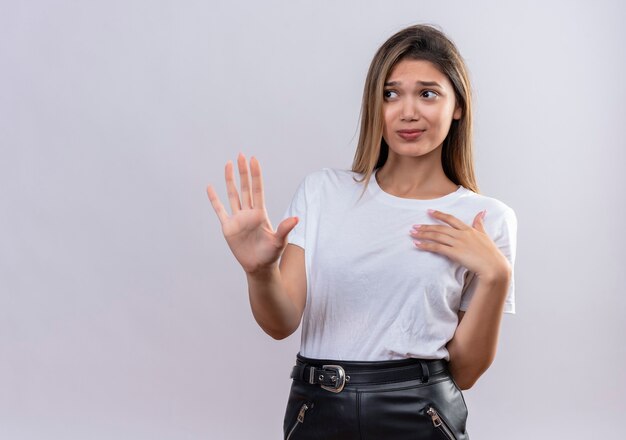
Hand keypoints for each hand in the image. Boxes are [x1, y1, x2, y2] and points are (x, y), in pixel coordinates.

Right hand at [206, 153, 298, 274]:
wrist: (259, 267)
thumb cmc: (271, 254)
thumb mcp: (280, 241)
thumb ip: (285, 229)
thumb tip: (296, 218)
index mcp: (261, 213)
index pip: (258, 190)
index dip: (255, 175)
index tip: (253, 160)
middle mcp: (248, 213)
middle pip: (245, 188)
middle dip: (243, 172)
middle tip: (241, 155)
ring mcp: (238, 218)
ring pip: (233, 195)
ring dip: (229, 180)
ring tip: (228, 164)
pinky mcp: (228, 227)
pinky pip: (220, 210)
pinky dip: (214, 199)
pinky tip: (210, 188)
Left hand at [409, 209, 510, 280]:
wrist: (493, 266)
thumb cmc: (490, 253)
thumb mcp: (485, 234)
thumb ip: (480, 223)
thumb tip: (482, 211)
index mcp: (468, 229)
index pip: (451, 219)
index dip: (439, 214)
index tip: (429, 211)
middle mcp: (461, 234)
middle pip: (440, 228)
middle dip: (426, 226)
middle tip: (414, 226)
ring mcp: (458, 243)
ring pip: (437, 236)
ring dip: (423, 234)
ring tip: (412, 233)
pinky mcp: (455, 253)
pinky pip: (437, 248)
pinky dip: (426, 245)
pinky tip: (417, 244)